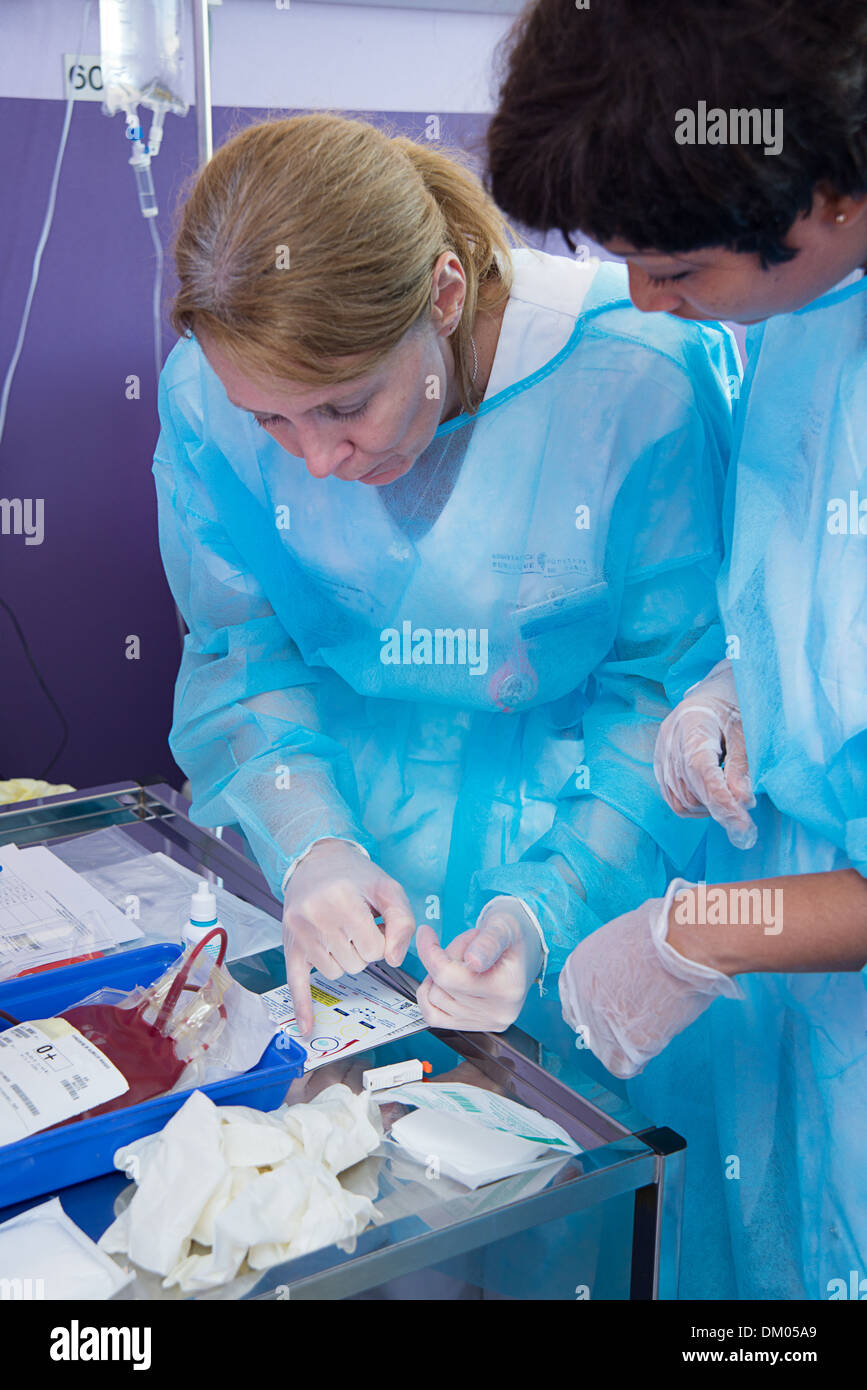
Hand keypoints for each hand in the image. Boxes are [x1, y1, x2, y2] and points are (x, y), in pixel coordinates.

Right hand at [283, 840, 415, 1033]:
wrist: (315, 861)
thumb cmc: (356, 876)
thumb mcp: (388, 888)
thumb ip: (403, 921)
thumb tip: (395, 959)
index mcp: (342, 900)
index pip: (374, 949)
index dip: (382, 940)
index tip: (376, 924)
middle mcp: (315, 916)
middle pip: (355, 964)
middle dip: (363, 950)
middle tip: (357, 925)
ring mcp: (299, 933)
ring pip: (335, 973)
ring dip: (344, 960)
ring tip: (341, 933)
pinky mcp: (289, 945)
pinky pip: (296, 982)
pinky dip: (302, 1007)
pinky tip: (306, 1027)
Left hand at [415, 898, 542, 1032]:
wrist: (522, 952)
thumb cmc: (510, 935)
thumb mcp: (502, 926)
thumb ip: (488, 941)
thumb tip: (474, 960)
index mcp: (507, 987)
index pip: (450, 976)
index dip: (430, 951)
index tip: (425, 933)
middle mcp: (498, 1011)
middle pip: (442, 985)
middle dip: (442, 958)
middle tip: (463, 945)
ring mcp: (486, 1022)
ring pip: (435, 999)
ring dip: (438, 975)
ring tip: (460, 961)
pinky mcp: (474, 1027)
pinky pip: (435, 1017)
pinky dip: (429, 997)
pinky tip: (440, 981)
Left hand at [558, 884, 742, 1078]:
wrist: (684, 943)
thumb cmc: (663, 931)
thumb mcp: (620, 936)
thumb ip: (611, 958)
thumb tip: (625, 964)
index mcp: (576, 969)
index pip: (575, 1000)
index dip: (597, 1007)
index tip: (615, 1008)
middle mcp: (580, 998)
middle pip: (588, 1026)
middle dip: (609, 1028)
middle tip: (636, 1020)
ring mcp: (600, 1024)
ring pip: (606, 1049)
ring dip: (627, 1041)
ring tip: (655, 1020)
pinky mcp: (625, 1045)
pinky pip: (626, 1064)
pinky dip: (641, 1056)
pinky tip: (657, 1037)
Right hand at [653, 659, 757, 848]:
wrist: (715, 694)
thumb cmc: (734, 707)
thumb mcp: (746, 730)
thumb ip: (742, 765)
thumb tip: (742, 801)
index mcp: (692, 721)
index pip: (700, 768)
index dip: (720, 799)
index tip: (742, 823)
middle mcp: (669, 738)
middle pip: (689, 787)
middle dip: (719, 809)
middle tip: (746, 826)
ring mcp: (661, 751)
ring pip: (680, 797)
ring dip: (707, 807)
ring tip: (731, 802)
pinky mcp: (660, 764)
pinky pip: (672, 797)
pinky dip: (694, 806)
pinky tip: (713, 800)